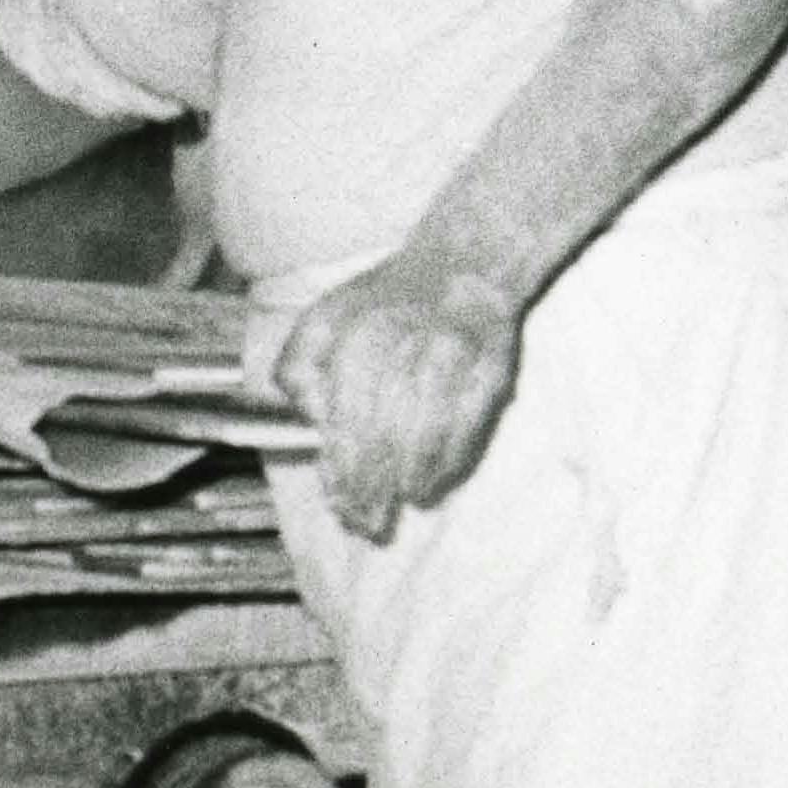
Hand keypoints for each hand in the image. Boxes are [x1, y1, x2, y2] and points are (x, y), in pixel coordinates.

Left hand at [273, 251, 523, 539]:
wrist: (461, 265)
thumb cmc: (383, 307)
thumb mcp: (323, 321)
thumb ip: (299, 368)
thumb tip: (311, 425)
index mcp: (343, 330)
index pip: (334, 415)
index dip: (337, 468)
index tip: (339, 503)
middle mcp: (392, 338)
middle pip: (374, 432)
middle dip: (369, 487)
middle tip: (368, 523)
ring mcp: (443, 352)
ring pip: (418, 432)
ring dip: (407, 479)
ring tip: (401, 504)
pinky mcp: (489, 365)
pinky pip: (465, 425)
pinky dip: (447, 461)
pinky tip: (434, 482)